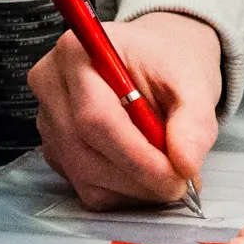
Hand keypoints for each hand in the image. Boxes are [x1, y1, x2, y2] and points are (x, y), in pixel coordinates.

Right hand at [30, 11, 221, 210]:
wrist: (158, 59)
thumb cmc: (168, 61)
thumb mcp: (193, 80)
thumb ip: (193, 121)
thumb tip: (186, 164)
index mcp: (77, 53)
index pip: (96, 118)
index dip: (137, 157)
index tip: (176, 177)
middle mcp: (52, 86)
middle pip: (85, 151)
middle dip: (139, 177)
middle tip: (182, 182)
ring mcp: (49, 121)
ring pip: (86, 175)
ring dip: (134, 186)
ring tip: (169, 171)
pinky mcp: (56, 150)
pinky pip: (86, 186)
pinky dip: (123, 190)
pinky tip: (146, 172)